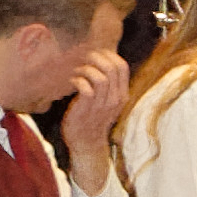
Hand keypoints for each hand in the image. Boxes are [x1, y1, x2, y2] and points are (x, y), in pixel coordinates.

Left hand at [57, 46, 131, 161]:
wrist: (86, 143)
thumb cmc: (93, 119)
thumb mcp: (108, 103)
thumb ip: (109, 87)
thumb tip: (102, 64)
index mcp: (122, 95)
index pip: (123, 66)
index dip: (109, 55)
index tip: (96, 54)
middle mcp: (116, 99)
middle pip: (113, 68)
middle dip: (97, 57)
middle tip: (84, 58)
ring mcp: (102, 105)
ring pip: (101, 77)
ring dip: (87, 69)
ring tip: (78, 70)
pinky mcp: (87, 109)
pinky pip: (87, 88)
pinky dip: (78, 80)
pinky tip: (73, 81)